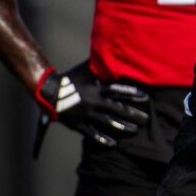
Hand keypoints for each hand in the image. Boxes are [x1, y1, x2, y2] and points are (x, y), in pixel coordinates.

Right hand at [34, 62, 148, 147]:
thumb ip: (100, 65)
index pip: (119, 91)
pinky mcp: (78, 124)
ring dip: (122, 127)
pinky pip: (92, 134)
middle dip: (133, 114)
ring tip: (134, 130)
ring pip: (108, 123)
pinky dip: (102, 139)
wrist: (49, 92)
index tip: (146, 98)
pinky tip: (113, 143)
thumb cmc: (71, 79)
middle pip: (117, 109)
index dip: (133, 94)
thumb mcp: (86, 70)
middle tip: (146, 119)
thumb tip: (112, 52)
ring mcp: (86, 114)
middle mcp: (94, 102)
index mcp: (97, 89)